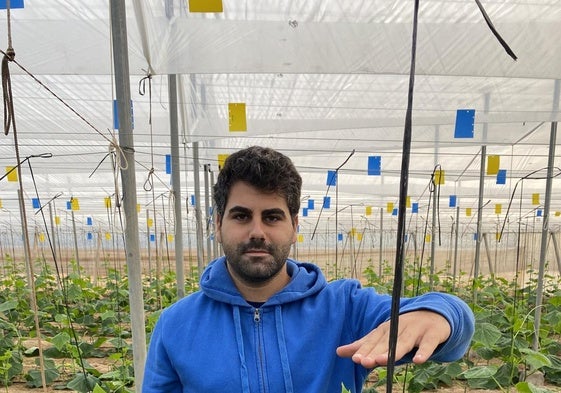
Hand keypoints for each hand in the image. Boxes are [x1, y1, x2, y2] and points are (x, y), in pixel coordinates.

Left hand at [336, 310, 450, 367]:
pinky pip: (427, 344)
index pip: (373, 340)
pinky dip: (423, 352)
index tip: (355, 359)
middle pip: (386, 341)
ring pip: (404, 342)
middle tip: (364, 362)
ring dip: (394, 351)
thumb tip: (338, 352)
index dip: (365, 349)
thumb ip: (363, 345)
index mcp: (386, 329)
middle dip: (375, 351)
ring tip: (382, 360)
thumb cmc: (403, 330)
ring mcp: (415, 330)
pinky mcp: (431, 335)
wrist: (434, 317)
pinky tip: (418, 361)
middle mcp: (398, 328)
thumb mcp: (383, 337)